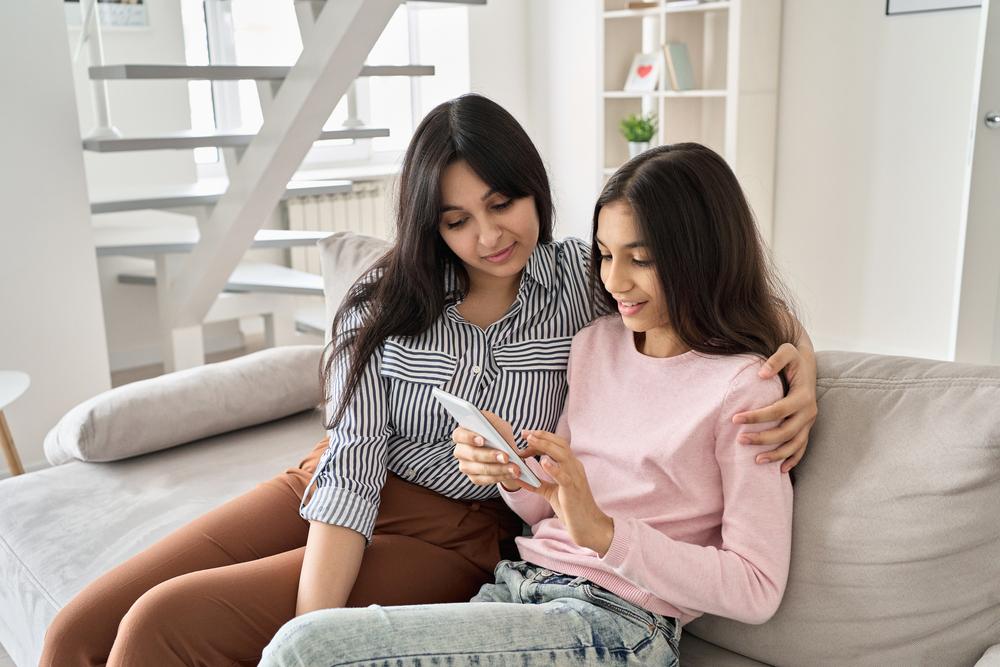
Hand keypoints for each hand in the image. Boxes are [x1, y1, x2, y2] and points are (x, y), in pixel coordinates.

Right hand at [451, 411, 526, 490]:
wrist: (504, 447)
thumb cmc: (497, 432)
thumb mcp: (497, 424)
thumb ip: (494, 426)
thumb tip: (497, 436)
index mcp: (461, 434)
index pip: (459, 435)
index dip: (469, 438)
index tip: (482, 440)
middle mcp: (460, 451)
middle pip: (471, 454)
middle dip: (490, 456)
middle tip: (506, 457)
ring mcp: (465, 466)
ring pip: (480, 469)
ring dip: (499, 469)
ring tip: (514, 468)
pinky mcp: (474, 477)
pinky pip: (486, 479)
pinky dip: (501, 476)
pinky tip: (512, 473)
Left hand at [519, 430, 613, 555]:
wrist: (587, 525)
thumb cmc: (570, 508)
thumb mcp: (550, 492)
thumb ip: (537, 483)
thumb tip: (519, 477)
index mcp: (571, 466)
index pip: (557, 445)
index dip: (541, 439)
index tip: (526, 436)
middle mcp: (575, 467)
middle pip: (560, 444)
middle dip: (542, 436)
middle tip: (525, 433)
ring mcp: (575, 477)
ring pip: (562, 455)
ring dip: (545, 446)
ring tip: (530, 440)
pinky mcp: (572, 490)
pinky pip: (564, 476)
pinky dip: (553, 468)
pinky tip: (542, 462)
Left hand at [732, 342, 817, 472]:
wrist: (807, 362)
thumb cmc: (793, 357)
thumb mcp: (787, 350)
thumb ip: (775, 360)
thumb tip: (762, 374)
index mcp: (803, 396)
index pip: (777, 410)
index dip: (757, 416)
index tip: (735, 419)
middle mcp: (809, 412)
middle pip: (785, 431)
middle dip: (763, 438)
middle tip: (740, 440)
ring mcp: (809, 422)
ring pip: (794, 444)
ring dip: (776, 454)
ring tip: (756, 461)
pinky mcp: (807, 427)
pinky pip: (802, 447)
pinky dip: (793, 459)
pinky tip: (781, 470)